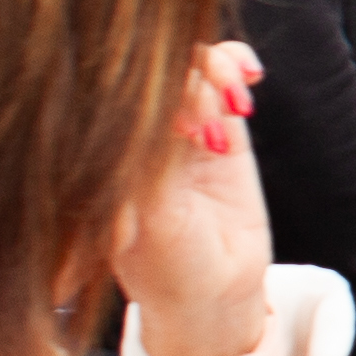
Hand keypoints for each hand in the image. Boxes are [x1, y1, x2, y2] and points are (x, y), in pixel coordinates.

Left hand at [111, 42, 275, 355]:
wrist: (214, 293)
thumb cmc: (166, 267)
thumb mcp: (153, 218)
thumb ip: (154, 165)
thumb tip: (159, 106)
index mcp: (103, 148)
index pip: (117, 88)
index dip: (153, 91)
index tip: (181, 129)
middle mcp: (136, 129)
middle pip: (154, 65)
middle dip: (189, 78)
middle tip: (208, 127)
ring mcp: (177, 123)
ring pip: (191, 61)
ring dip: (217, 70)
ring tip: (236, 104)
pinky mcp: (218, 123)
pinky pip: (223, 72)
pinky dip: (236, 62)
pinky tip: (251, 77)